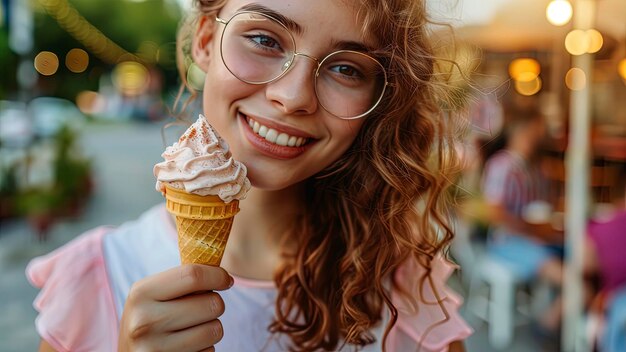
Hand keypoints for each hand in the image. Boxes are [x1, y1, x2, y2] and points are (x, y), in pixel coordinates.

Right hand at [118, 264, 232, 351]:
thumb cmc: (149, 318)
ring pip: (215, 329)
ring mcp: (155, 348)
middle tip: (201, 308)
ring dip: (211, 327)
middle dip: (215, 303)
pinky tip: (187, 346)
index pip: (193, 275)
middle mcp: (144, 322)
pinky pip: (209, 351)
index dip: (217, 275)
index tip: (225, 280)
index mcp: (141, 294)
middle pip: (211, 303)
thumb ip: (182, 280)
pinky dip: (205, 347)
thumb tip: (222, 273)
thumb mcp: (153, 294)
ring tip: (193, 328)